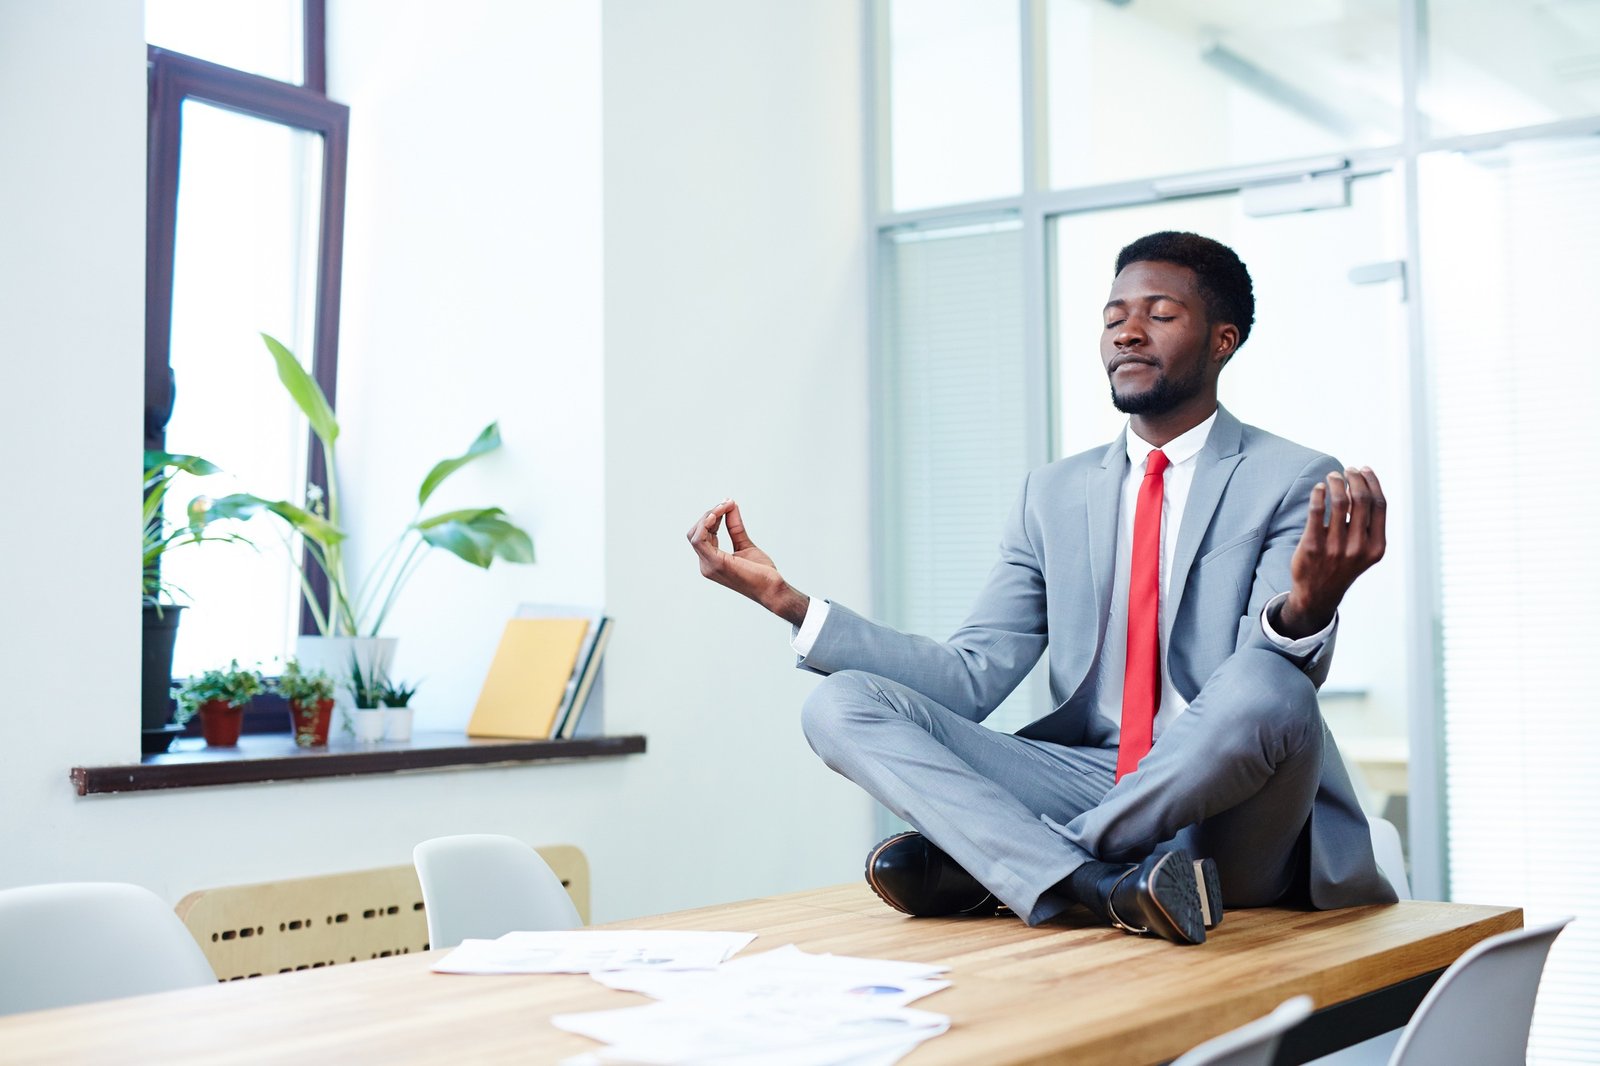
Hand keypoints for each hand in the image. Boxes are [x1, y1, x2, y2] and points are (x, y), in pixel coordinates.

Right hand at [686, 499, 809, 625]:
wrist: (772, 589)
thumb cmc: (761, 572)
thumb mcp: (745, 543)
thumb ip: (735, 526)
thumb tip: (730, 505)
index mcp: (711, 561)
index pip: (702, 534)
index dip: (713, 516)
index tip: (728, 504)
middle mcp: (706, 564)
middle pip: (696, 532)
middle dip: (709, 514)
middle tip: (727, 503)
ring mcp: (709, 565)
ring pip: (695, 534)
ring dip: (709, 516)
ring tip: (725, 506)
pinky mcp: (716, 563)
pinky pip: (699, 540)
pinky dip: (706, 524)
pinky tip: (717, 514)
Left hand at [1278, 467, 1386, 637]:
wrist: (1318, 594)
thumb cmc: (1342, 564)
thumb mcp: (1364, 550)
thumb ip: (1367, 524)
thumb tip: (1361, 486)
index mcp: (1376, 547)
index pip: (1380, 505)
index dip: (1372, 482)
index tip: (1364, 469)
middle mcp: (1358, 547)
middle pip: (1361, 499)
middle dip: (1354, 478)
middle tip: (1346, 470)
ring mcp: (1335, 548)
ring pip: (1340, 502)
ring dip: (1336, 482)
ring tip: (1332, 477)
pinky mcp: (1313, 546)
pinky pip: (1316, 511)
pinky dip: (1318, 494)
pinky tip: (1318, 489)